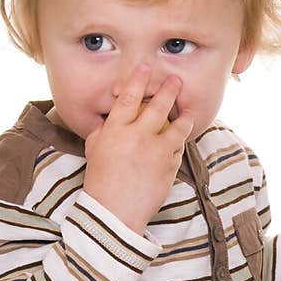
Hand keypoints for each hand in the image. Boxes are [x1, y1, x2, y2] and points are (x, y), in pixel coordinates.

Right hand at [82, 64, 194, 233]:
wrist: (115, 213)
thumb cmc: (100, 182)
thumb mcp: (93, 151)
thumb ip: (103, 132)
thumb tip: (108, 120)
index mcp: (115, 130)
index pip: (129, 97)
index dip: (139, 80)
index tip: (147, 67)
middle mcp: (138, 136)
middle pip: (158, 106)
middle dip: (169, 90)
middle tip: (176, 80)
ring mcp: (157, 151)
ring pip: (177, 126)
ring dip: (184, 114)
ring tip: (188, 108)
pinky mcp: (170, 166)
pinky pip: (179, 147)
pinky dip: (181, 141)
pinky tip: (182, 136)